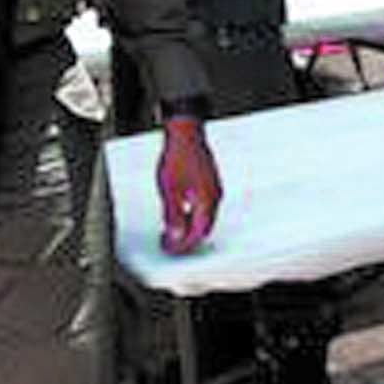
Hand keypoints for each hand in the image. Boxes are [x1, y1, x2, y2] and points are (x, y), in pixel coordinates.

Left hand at [155, 118, 222, 254]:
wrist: (186, 135)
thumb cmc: (178, 158)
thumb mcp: (170, 191)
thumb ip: (173, 216)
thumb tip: (175, 236)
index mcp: (207, 201)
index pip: (198, 233)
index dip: (183, 245)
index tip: (169, 249)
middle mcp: (214, 197)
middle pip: (203, 228)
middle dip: (187, 239)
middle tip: (168, 243)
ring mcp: (214, 189)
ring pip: (204, 218)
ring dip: (189, 227)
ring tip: (170, 229)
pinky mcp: (209, 183)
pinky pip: (203, 207)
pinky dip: (191, 216)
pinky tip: (178, 212)